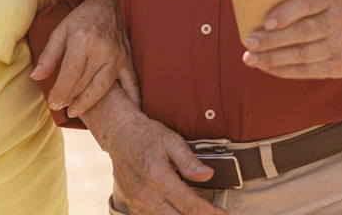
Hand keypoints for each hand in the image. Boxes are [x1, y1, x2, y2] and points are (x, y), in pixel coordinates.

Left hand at [32, 0, 139, 116]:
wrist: (109, 3)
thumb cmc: (82, 18)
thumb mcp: (61, 30)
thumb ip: (49, 55)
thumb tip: (36, 77)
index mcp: (82, 42)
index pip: (69, 76)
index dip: (60, 94)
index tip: (53, 104)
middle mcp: (102, 51)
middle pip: (84, 84)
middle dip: (70, 99)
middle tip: (62, 108)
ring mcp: (117, 57)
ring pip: (102, 88)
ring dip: (88, 103)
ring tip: (76, 111)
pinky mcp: (128, 60)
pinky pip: (131, 84)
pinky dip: (130, 99)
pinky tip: (126, 111)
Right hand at [87, 95, 226, 214]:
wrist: (120, 135)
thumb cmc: (146, 135)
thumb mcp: (171, 141)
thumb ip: (189, 161)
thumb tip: (208, 175)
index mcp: (158, 178)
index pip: (189, 205)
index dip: (209, 213)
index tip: (222, 214)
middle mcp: (146, 195)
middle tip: (214, 214)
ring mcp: (138, 203)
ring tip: (198, 212)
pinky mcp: (133, 206)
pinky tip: (178, 211)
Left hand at [240, 0, 341, 78]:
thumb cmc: (341, 13)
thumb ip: (304, 4)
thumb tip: (259, 16)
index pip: (307, 3)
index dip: (285, 13)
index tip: (266, 23)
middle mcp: (341, 19)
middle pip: (301, 32)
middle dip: (271, 40)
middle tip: (249, 43)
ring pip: (301, 54)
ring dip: (272, 58)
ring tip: (251, 58)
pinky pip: (308, 70)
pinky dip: (285, 70)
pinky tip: (268, 68)